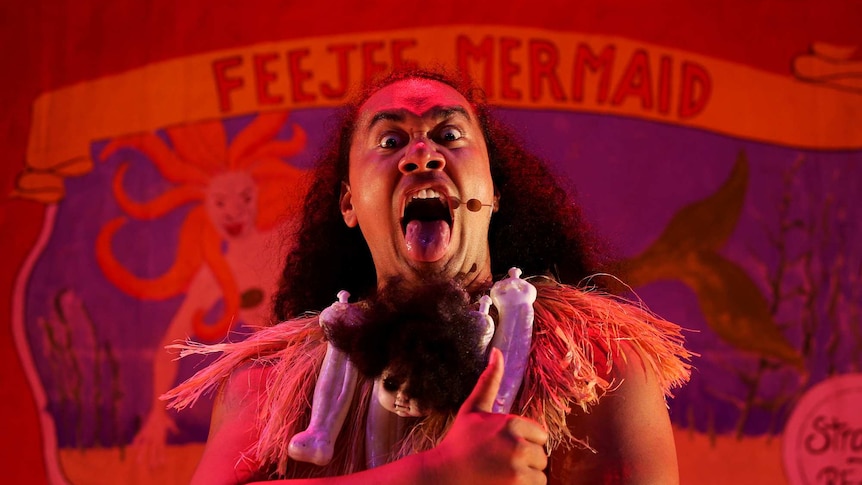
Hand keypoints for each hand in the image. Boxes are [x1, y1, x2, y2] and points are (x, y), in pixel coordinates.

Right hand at [426, 348, 548, 484]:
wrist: (443, 477)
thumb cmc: (459, 443)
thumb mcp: (473, 410)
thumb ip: (489, 381)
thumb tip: (498, 351)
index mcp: (510, 422)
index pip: (540, 435)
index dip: (524, 442)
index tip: (501, 448)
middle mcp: (517, 442)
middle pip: (541, 455)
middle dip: (525, 461)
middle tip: (499, 463)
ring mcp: (517, 465)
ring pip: (541, 473)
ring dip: (526, 476)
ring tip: (501, 475)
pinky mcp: (518, 484)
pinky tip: (503, 484)